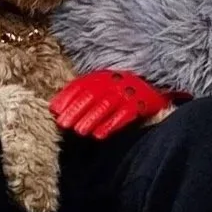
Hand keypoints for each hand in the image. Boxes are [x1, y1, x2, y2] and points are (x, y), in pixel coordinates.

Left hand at [49, 70, 172, 139]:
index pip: (82, 84)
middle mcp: (114, 81)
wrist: (157, 86)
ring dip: (91, 118)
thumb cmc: (123, 90)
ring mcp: (128, 92)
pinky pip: (125, 114)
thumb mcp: (103, 87)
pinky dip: (112, 124)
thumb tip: (54, 108)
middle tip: (63, 124)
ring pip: (106, 104)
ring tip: (79, 132)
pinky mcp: (140, 103)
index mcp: (103, 76)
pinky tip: (100, 135)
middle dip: (76, 109)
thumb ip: (82, 95)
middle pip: (92, 94)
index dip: (67, 96)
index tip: (54, 110)